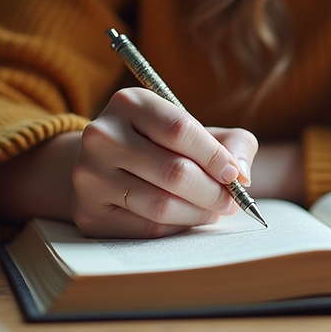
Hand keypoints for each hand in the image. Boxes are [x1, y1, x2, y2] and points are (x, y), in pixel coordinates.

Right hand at [71, 88, 257, 237]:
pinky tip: (187, 218)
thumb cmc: (161, 145)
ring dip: (200, 213)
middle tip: (231, 202)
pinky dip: (178, 227)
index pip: (181, 130)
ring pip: (162, 205)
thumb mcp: (195, 130)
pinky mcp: (89, 212)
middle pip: (174, 172)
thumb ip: (231, 142)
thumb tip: (242, 174)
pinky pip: (147, 228)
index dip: (215, 156)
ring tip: (214, 211)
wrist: (104, 165)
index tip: (234, 175)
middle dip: (213, 192)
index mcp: (129, 103)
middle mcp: (102, 135)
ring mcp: (90, 175)